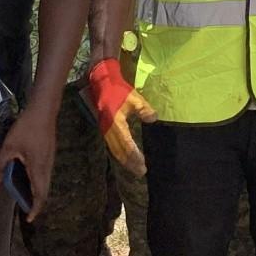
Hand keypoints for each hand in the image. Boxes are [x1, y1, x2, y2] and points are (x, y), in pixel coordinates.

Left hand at [0, 106, 59, 218]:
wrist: (43, 110)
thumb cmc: (26, 128)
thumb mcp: (8, 147)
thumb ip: (0, 166)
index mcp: (38, 168)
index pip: (40, 194)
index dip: (35, 208)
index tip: (29, 218)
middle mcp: (47, 167)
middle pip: (44, 190)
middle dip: (36, 202)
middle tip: (26, 210)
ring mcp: (50, 160)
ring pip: (46, 182)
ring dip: (37, 191)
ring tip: (25, 196)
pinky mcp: (49, 154)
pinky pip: (45, 174)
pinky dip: (38, 182)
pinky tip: (28, 178)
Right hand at [84, 58, 155, 176]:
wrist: (102, 84)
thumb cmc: (119, 90)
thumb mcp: (134, 97)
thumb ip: (144, 109)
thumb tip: (153, 119)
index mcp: (115, 122)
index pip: (125, 143)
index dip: (134, 154)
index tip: (142, 163)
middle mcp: (108, 129)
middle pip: (119, 150)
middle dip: (129, 162)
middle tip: (141, 171)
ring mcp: (105, 130)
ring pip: (114, 150)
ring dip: (124, 160)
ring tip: (135, 168)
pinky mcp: (105, 129)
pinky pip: (112, 146)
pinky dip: (120, 154)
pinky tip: (126, 158)